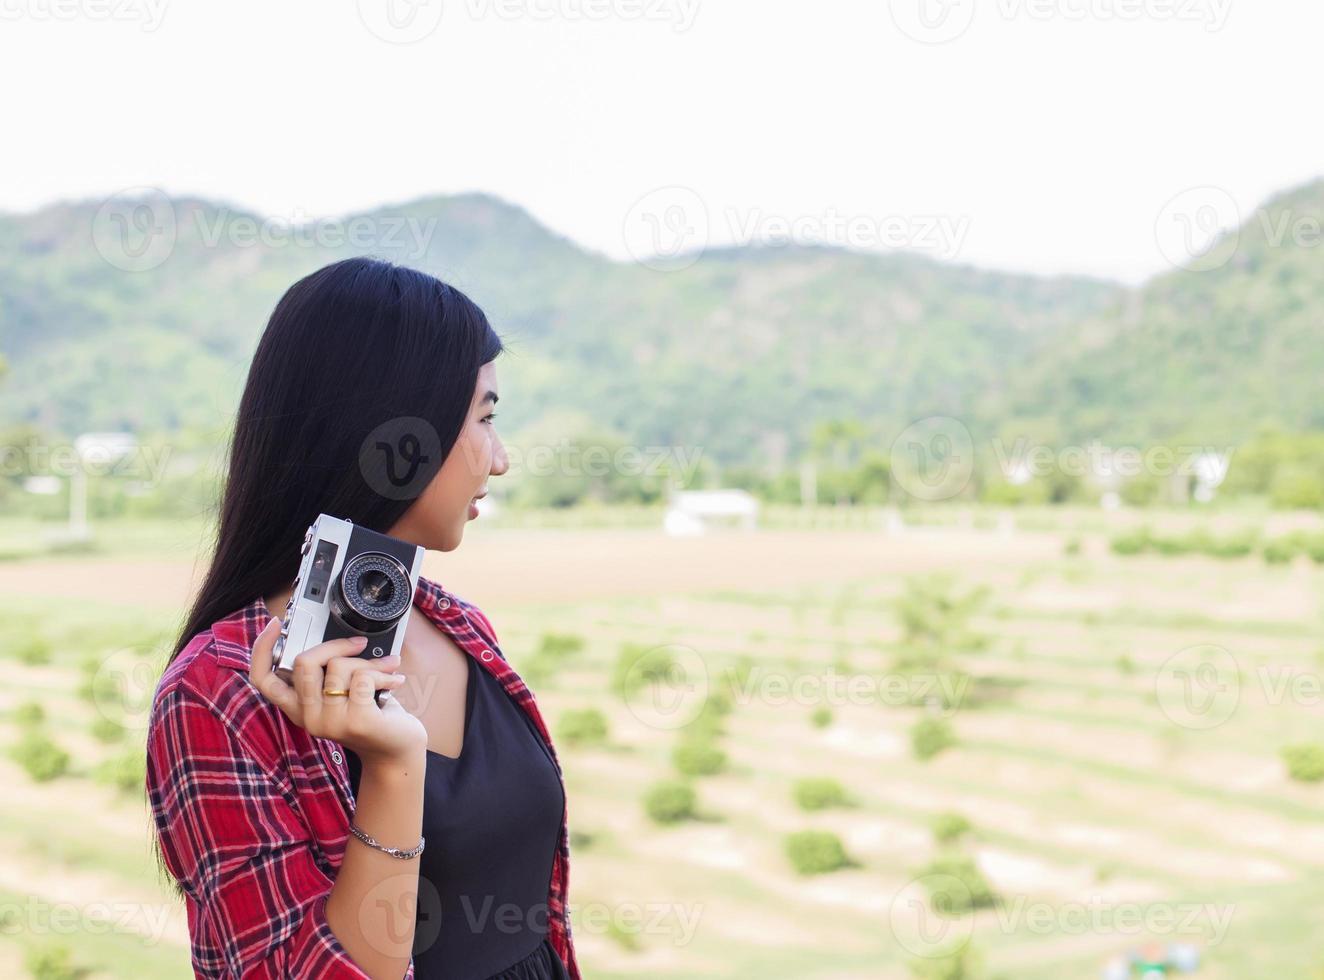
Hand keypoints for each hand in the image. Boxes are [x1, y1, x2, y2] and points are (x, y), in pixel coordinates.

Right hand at [248, 618, 427, 766]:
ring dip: (371, 662)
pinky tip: (394, 683)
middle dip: (337, 645)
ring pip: (338, 665)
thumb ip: (328, 673)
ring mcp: (329, 722)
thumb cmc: (373, 715)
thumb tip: (336, 638)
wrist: (397, 751)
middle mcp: (308, 717)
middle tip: (360, 645)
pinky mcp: (355, 721)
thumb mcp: (342, 693)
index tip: (273, 624)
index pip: (263, 679)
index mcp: (299, 707)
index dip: (261, 649)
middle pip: (304, 661)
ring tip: (386, 671)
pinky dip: (383, 674)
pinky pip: (363, 676)